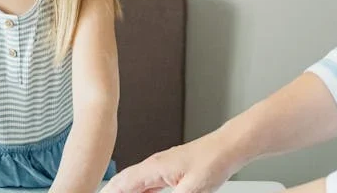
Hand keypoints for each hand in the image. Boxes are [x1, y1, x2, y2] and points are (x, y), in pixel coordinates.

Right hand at [102, 131, 238, 192]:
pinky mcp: (169, 172)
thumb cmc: (212, 162)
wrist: (226, 149)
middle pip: (125, 181)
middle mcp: (154, 166)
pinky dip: (139, 191)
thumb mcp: (191, 190)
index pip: (123, 183)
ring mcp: (161, 168)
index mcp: (154, 167)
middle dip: (113, 191)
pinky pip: (148, 184)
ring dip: (125, 191)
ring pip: (135, 182)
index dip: (109, 192)